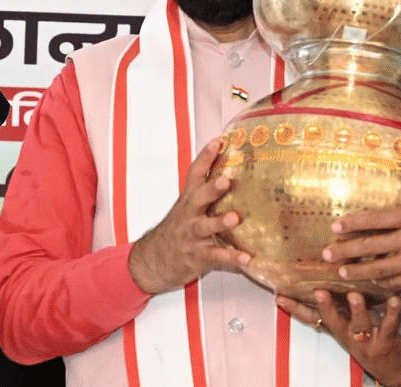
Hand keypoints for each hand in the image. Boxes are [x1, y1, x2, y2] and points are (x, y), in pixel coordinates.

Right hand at [128, 138, 250, 294]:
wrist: (154, 260)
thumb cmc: (179, 229)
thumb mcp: (188, 207)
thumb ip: (207, 192)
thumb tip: (236, 171)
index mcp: (189, 199)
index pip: (195, 173)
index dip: (206, 157)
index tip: (219, 141)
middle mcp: (189, 214)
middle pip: (199, 198)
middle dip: (211, 189)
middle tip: (225, 181)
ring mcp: (193, 235)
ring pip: (205, 227)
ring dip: (220, 222)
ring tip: (234, 218)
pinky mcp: (199, 255)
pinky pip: (216, 256)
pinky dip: (232, 258)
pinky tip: (246, 258)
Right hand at [277, 291, 400, 386]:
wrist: (394, 367)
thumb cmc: (369, 337)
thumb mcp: (348, 323)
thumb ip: (337, 305)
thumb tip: (322, 278)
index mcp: (336, 327)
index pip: (310, 317)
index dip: (295, 308)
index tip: (280, 295)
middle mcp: (347, 334)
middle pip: (333, 321)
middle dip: (325, 307)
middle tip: (319, 292)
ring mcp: (365, 340)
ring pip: (359, 324)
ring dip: (357, 310)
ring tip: (355, 295)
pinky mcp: (385, 341)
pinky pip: (388, 326)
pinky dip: (392, 312)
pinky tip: (395, 300)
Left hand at [323, 153, 400, 289]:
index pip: (377, 220)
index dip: (355, 223)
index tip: (337, 225)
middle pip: (371, 247)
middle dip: (346, 251)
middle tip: (326, 254)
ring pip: (380, 269)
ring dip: (359, 272)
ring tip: (342, 273)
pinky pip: (397, 284)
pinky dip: (382, 285)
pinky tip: (371, 286)